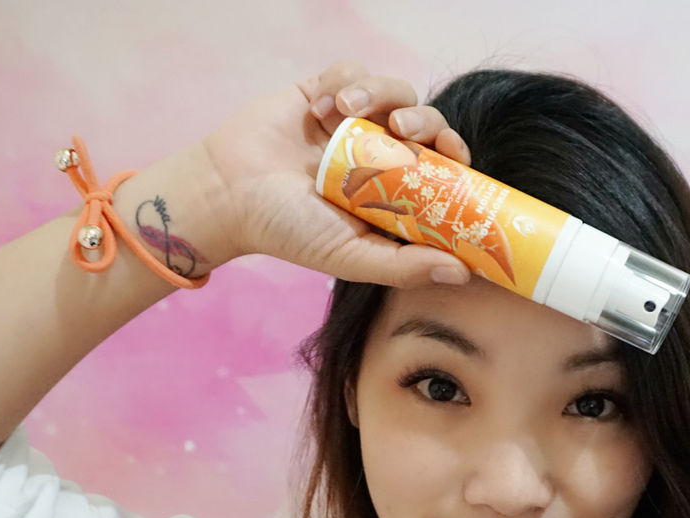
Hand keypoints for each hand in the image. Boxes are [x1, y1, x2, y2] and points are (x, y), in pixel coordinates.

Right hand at [200, 60, 471, 287]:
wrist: (228, 194)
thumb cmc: (289, 231)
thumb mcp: (351, 256)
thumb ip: (404, 266)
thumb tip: (462, 274)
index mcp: (393, 193)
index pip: (444, 170)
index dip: (456, 158)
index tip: (455, 155)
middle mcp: (379, 156)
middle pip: (428, 125)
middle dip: (426, 120)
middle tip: (403, 127)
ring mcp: (353, 124)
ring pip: (394, 91)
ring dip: (380, 92)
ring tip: (346, 107)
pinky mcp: (324, 93)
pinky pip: (352, 71)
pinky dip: (342, 81)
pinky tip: (318, 107)